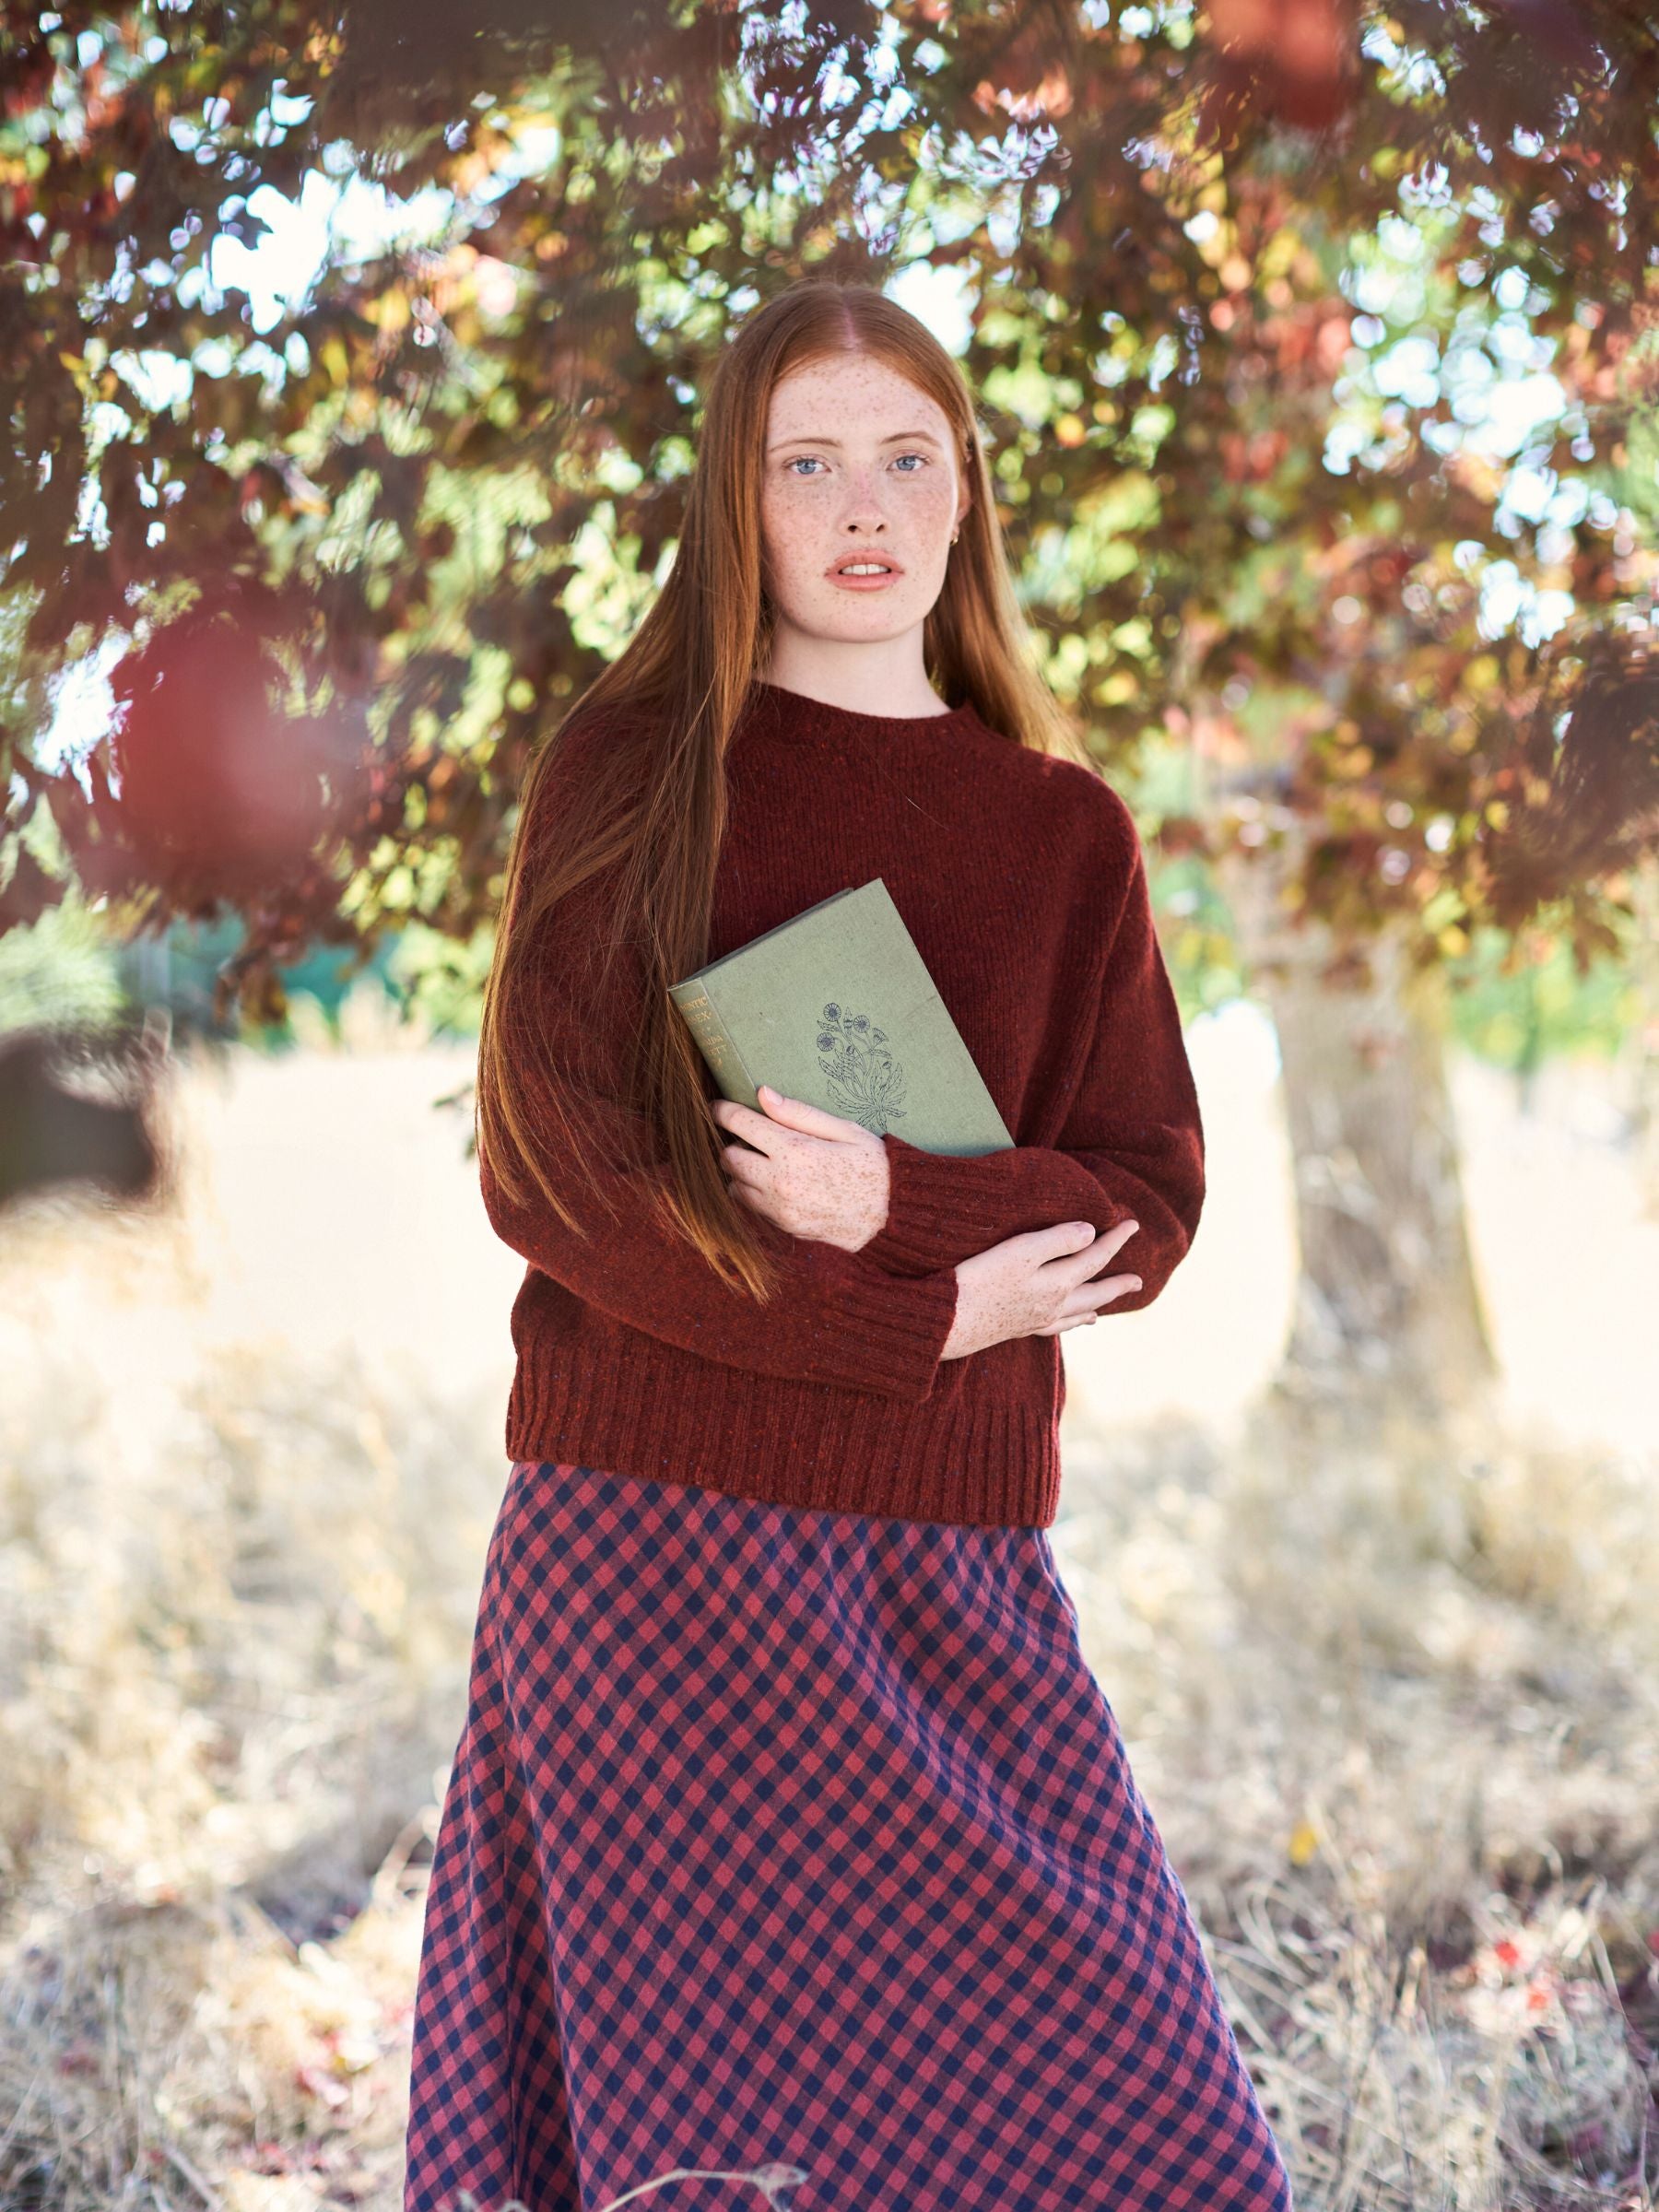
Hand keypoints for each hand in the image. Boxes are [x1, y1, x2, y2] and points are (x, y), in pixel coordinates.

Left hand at [710, 1083, 890, 1253]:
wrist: (890, 1217)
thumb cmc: (873, 1167)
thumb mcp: (844, 1130)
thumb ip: (800, 1113)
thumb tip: (764, 1094)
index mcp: (795, 1151)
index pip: (740, 1124)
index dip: (723, 1111)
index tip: (718, 1106)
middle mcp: (780, 1182)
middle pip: (728, 1157)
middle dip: (732, 1142)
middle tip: (747, 1135)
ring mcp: (779, 1208)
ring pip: (733, 1185)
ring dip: (740, 1170)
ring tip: (761, 1160)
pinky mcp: (783, 1226)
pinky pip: (750, 1206)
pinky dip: (753, 1192)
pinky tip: (774, 1182)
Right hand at [940, 1216, 1143, 1361]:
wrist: (947, 1321)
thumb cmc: (980, 1280)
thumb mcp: (1021, 1251)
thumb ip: (1058, 1240)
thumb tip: (1090, 1232)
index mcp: (1057, 1283)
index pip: (1094, 1257)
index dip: (1115, 1240)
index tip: (1134, 1225)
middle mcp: (1052, 1305)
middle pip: (1093, 1293)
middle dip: (1116, 1284)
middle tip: (1138, 1282)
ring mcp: (1035, 1320)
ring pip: (1075, 1315)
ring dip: (1094, 1308)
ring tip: (1105, 1310)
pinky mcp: (1015, 1329)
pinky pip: (1051, 1329)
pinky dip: (1065, 1326)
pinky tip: (1063, 1325)